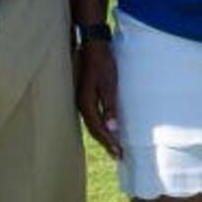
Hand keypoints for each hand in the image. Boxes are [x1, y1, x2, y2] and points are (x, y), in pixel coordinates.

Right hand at [73, 38, 122, 155]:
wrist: (93, 45)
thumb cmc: (103, 63)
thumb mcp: (109, 84)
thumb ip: (110, 106)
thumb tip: (112, 129)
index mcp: (86, 103)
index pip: (98, 129)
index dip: (109, 142)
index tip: (120, 153)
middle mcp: (80, 104)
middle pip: (93, 129)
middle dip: (106, 143)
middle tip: (118, 155)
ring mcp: (80, 99)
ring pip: (91, 123)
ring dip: (102, 136)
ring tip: (113, 146)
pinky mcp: (84, 95)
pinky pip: (91, 116)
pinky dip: (99, 125)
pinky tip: (105, 128)